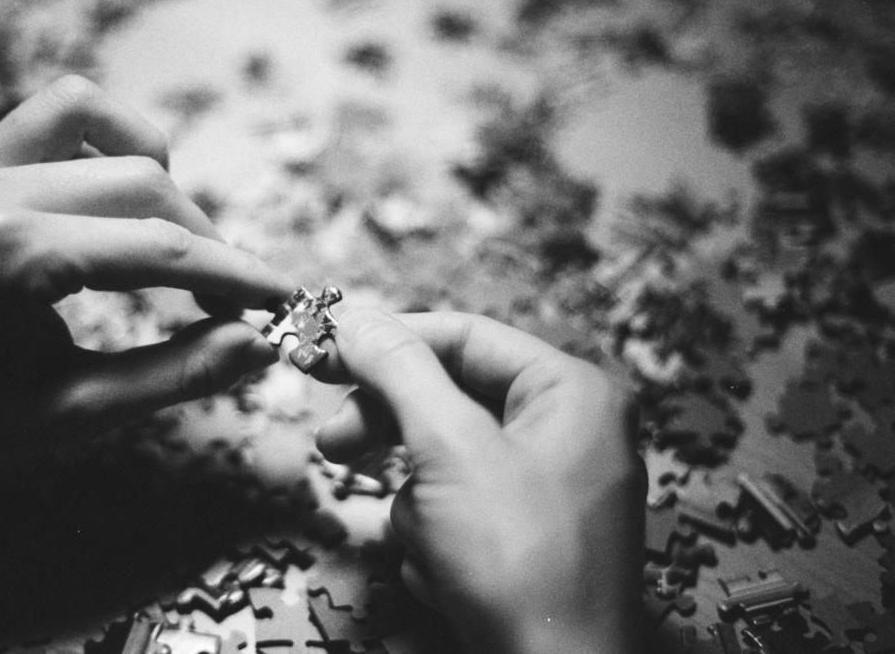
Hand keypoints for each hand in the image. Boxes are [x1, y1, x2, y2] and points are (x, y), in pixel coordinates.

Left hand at [0, 75, 291, 502]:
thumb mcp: (76, 415)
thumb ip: (176, 375)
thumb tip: (260, 345)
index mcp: (12, 257)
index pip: (160, 249)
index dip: (236, 274)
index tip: (284, 298)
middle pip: (144, 183)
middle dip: (203, 241)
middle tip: (228, 302)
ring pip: (101, 124)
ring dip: (156, 177)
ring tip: (172, 242)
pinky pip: (52, 117)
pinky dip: (103, 143)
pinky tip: (118, 200)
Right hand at [316, 309, 644, 653]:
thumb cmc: (518, 561)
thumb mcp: (449, 448)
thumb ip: (399, 370)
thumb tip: (353, 315)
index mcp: (572, 392)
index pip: (463, 335)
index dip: (388, 341)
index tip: (323, 351)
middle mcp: (570, 432)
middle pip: (451, 400)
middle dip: (392, 433)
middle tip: (334, 446)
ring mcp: (551, 491)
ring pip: (445, 464)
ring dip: (417, 506)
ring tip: (431, 544)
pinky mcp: (529, 541)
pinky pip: (460, 513)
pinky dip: (438, 543)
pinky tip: (449, 578)